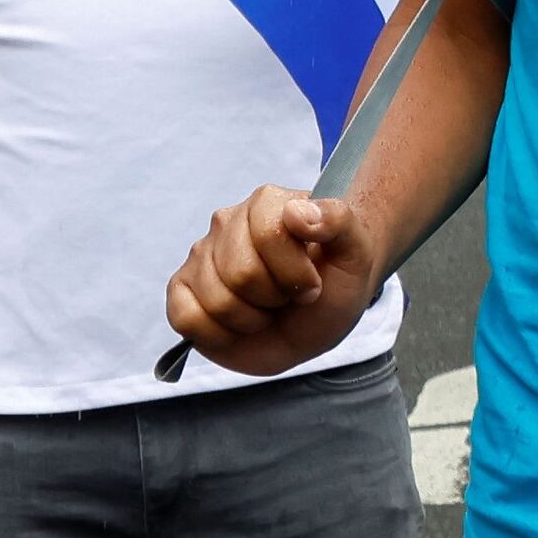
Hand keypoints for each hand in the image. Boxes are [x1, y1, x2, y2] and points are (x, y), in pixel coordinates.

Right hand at [165, 185, 386, 379]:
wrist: (320, 313)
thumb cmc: (336, 278)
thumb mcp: (355, 251)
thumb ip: (339, 220)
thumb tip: (296, 211)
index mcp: (266, 203)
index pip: (269, 235)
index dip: (297, 272)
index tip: (314, 281)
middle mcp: (226, 223)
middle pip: (241, 274)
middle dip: (276, 297)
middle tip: (290, 297)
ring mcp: (200, 257)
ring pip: (216, 300)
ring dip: (252, 319)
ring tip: (268, 308)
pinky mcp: (182, 291)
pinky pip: (185, 318)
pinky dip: (219, 334)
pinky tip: (240, 325)